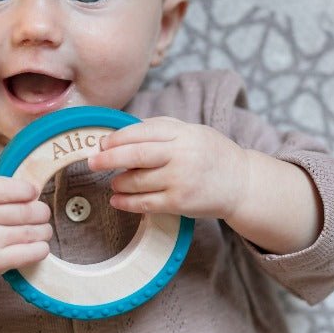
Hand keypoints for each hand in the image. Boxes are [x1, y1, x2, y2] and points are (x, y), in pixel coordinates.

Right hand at [0, 175, 52, 291]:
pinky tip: (39, 246)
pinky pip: (30, 253)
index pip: (5, 187)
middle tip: (42, 213)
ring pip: (31, 232)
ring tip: (42, 230)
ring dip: (44, 230)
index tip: (33, 192)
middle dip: (41, 211)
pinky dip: (41, 249)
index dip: (26, 189)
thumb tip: (23, 180)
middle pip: (25, 210)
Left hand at [87, 116, 250, 221]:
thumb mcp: (191, 131)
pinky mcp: (180, 203)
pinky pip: (145, 203)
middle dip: (108, 159)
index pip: (141, 132)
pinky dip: (126, 203)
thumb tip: (122, 131)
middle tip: (92, 162)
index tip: (102, 143)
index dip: (117, 138)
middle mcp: (181, 155)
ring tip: (114, 183)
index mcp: (183, 132)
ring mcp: (180, 180)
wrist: (241, 182)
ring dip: (118, 183)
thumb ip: (160, 128)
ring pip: (136, 181)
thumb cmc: (211, 154)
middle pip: (135, 155)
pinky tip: (117, 200)